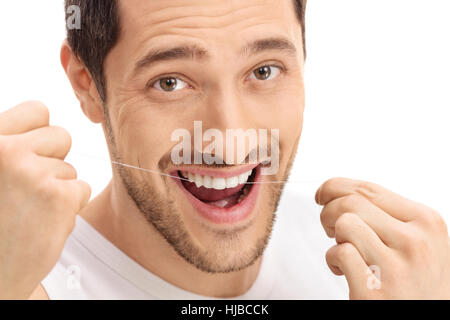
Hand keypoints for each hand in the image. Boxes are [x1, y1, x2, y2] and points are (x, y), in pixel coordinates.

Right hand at [0, 101, 90, 298]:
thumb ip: (13, 145)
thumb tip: (46, 121)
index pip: (38, 110)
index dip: (40, 134)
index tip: (29, 157)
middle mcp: (6, 149)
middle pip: (62, 136)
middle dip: (53, 160)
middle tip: (27, 190)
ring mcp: (32, 172)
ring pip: (71, 167)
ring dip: (58, 188)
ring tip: (28, 211)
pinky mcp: (57, 196)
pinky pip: (82, 188)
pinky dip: (69, 207)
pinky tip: (42, 222)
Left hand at [316, 177, 449, 298]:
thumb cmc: (416, 282)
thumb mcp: (418, 241)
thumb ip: (389, 216)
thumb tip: (341, 191)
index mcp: (426, 221)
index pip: (369, 189)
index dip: (336, 187)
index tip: (322, 194)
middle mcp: (416, 241)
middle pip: (351, 203)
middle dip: (328, 212)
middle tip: (329, 229)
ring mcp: (397, 267)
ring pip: (344, 224)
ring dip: (334, 237)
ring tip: (345, 251)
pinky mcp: (374, 291)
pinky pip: (340, 253)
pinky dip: (332, 260)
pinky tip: (343, 271)